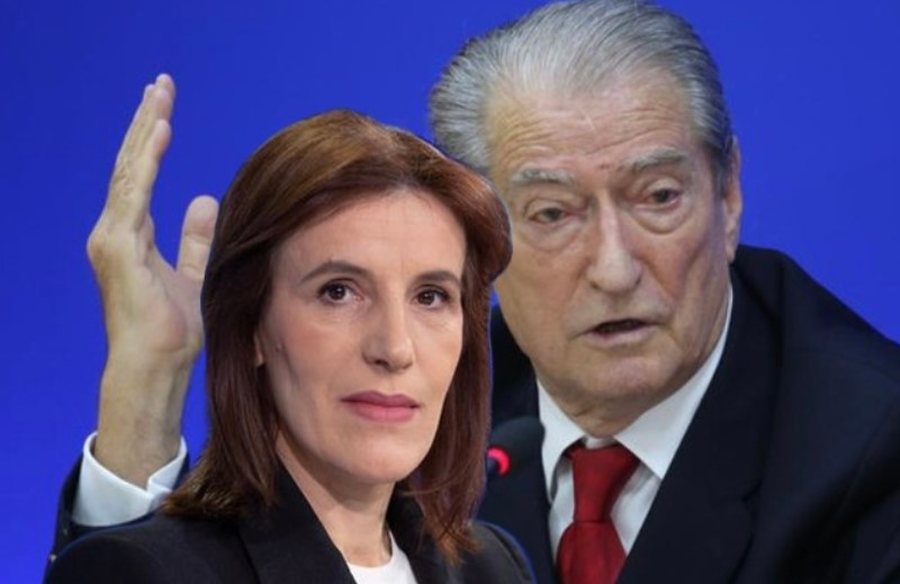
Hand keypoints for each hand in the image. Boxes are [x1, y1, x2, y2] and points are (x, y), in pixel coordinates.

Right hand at [88, 74, 218, 485]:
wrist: (157, 364)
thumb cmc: (174, 328)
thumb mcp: (193, 272)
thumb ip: (195, 238)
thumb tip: (205, 199)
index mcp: (130, 235)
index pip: (139, 175)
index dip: (151, 139)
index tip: (164, 107)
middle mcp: (115, 230)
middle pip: (130, 164)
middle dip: (146, 121)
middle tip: (161, 84)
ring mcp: (111, 237)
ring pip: (129, 170)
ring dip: (145, 129)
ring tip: (159, 94)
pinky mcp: (117, 246)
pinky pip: (133, 192)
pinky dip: (146, 161)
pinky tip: (159, 131)